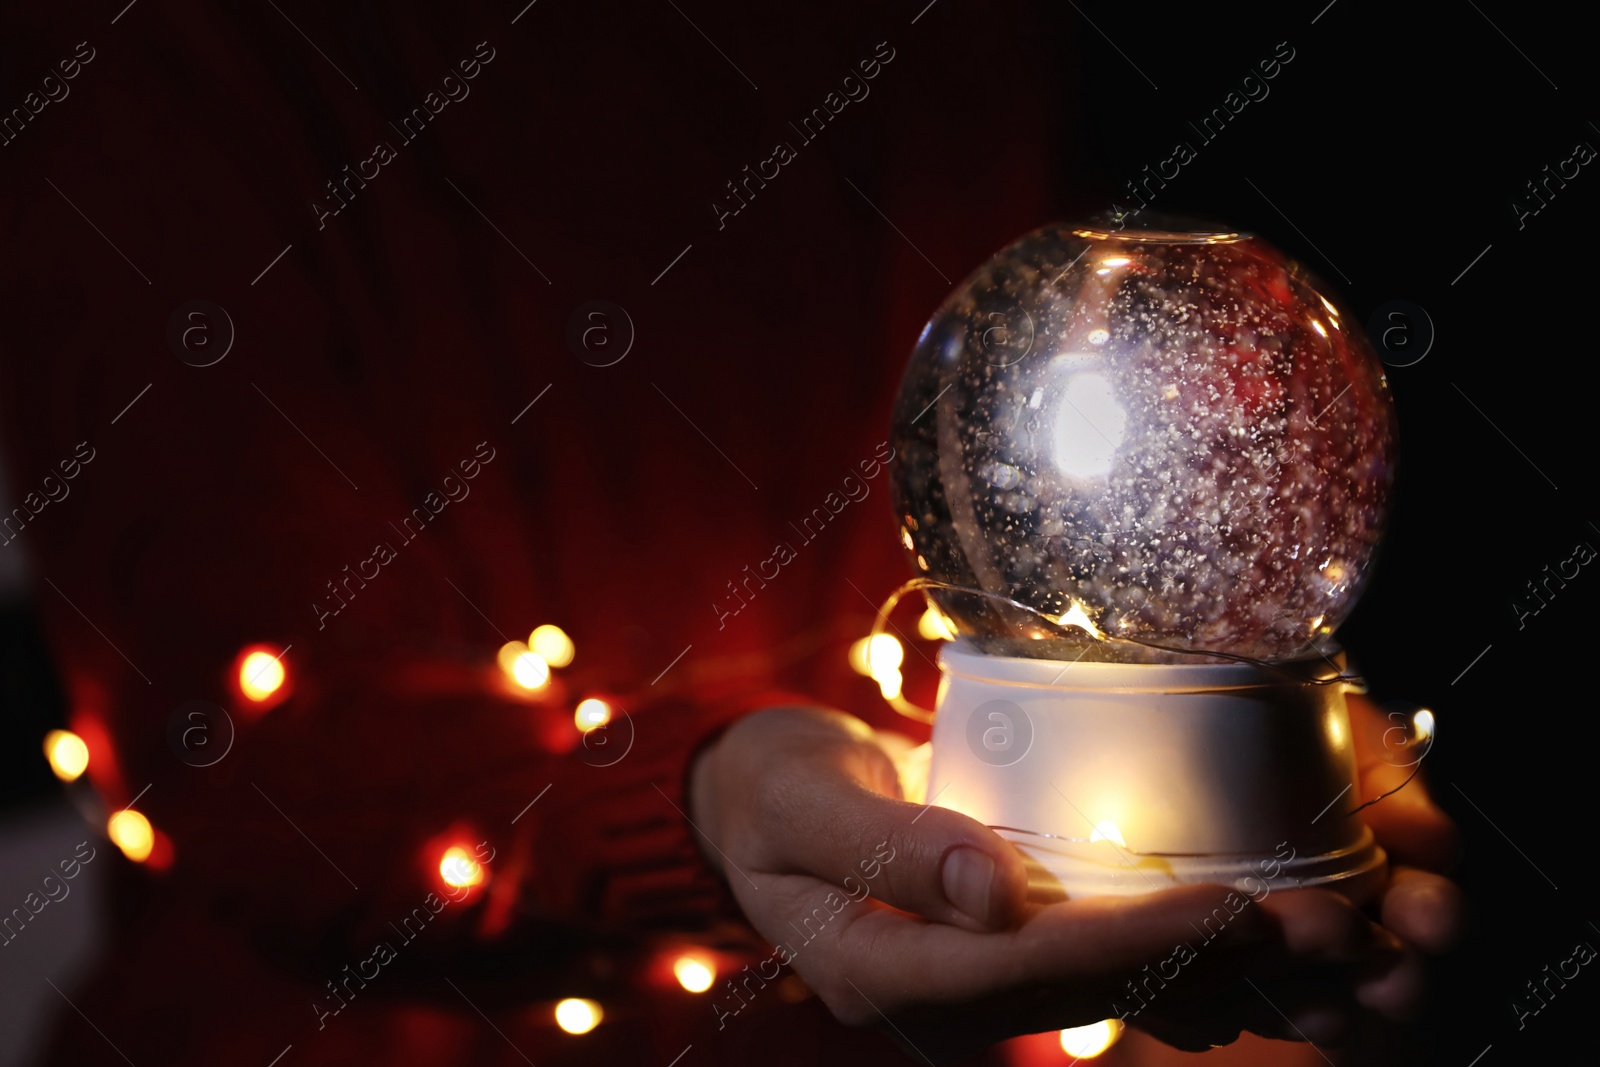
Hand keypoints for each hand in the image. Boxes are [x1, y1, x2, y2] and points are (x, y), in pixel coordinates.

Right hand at [688, 705, 1416, 1058]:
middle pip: (1097, 991)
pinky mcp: (1009, 957)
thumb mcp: (801, 802)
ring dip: (1230, 973)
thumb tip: (991, 892)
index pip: (1027, 964)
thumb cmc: (772, 789)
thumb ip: (885, 845)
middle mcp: (941, 998)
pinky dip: (1192, 964)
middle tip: (1330, 928)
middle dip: (1214, 963)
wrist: (766, 801)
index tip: (1232, 906)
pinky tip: (1269, 952)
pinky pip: (1111, 971)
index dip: (1135, 942)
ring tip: (1335, 942)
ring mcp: (978, 987)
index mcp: (879, 971)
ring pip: (1121, 993)